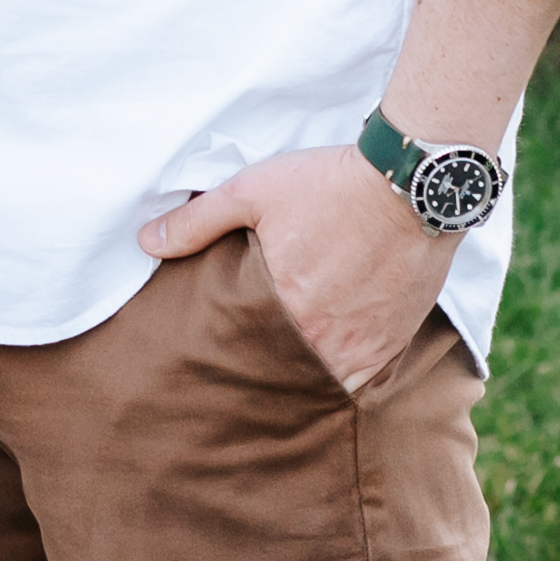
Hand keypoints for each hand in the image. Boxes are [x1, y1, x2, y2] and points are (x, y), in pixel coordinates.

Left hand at [139, 142, 457, 392]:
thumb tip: (147, 241)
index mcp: (284, 310)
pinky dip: (353, 365)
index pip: (248, 354)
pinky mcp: (399, 339)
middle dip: (275, 367)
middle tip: (262, 362)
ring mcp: (367, 345)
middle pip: (289, 370)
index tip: (228, 356)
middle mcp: (326, 339)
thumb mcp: (253, 191)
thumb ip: (198, 221)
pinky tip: (341, 347)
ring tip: (300, 356)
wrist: (412, 183)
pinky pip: (369, 372)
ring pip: (331, 377)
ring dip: (315, 369)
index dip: (238, 355)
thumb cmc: (330, 185)